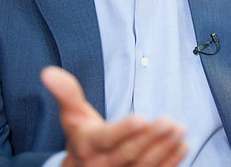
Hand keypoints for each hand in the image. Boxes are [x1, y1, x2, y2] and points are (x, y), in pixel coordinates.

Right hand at [41, 66, 187, 165]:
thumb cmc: (83, 136)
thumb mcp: (73, 115)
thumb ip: (67, 94)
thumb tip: (48, 72)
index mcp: (87, 147)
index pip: (105, 140)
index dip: (124, 131)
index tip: (142, 118)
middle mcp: (101, 166)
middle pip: (128, 154)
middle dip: (150, 138)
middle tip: (169, 122)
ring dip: (164, 149)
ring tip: (180, 130)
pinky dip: (171, 161)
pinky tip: (183, 146)